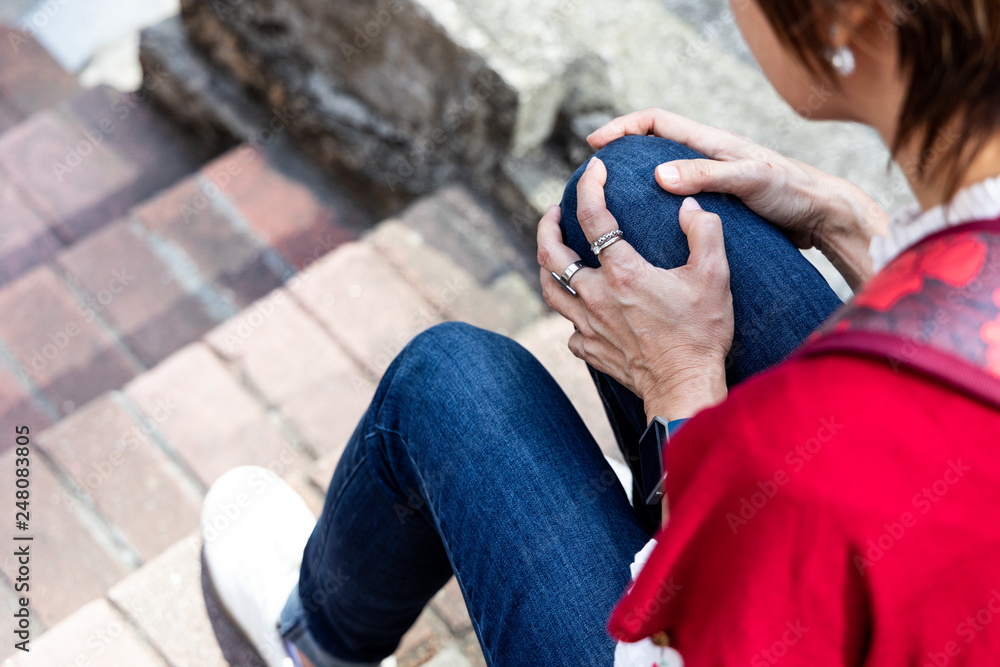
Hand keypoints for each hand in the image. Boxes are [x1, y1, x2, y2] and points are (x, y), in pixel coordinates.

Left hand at [537, 158, 732, 422]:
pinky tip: (581, 308)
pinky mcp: (590, 350)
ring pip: (551, 290)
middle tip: (554, 212)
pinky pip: (569, 328)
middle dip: (547, 226)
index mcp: (623, 273)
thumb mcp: (713, 276)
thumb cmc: (700, 334)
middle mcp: (596, 297)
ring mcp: (588, 326)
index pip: (594, 217)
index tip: (594, 170)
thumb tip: (689, 206)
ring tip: (554, 253)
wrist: (684, 388)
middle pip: (552, 255)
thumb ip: (704, 232)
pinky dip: (571, 313)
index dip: (590, 187)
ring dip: (547, 266)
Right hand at [588, 108, 887, 288]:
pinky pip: (676, 202)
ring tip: (611, 207)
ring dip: (635, 187)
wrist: (823, 217)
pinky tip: (645, 232)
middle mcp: (708, 158)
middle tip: (595, 178)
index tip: (596, 145)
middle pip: (653, 147)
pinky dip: (655, 210)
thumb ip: (705, 174)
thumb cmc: (792, 191)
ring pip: (663, 177)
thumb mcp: (748, 179)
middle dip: (622, 157)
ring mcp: (712, 182)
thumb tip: (657, 174)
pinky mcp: (718, 206)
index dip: (623, 128)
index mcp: (711, 143)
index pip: (656, 122)